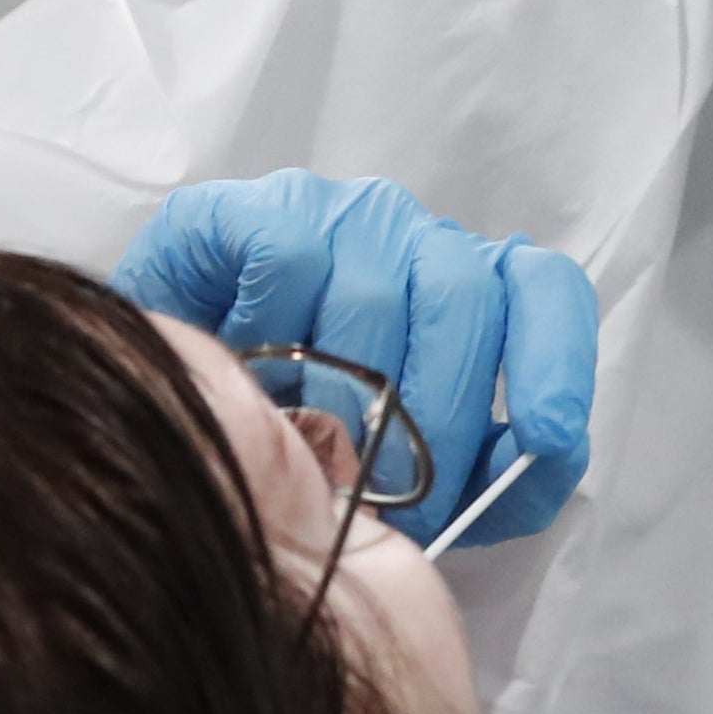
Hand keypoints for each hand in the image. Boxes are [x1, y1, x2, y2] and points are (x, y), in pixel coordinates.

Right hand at [113, 171, 596, 546]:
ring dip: (348, 398)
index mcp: (461, 289)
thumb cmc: (293, 442)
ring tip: (311, 455)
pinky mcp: (244, 212)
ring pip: (377, 294)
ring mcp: (329, 216)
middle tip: (395, 501)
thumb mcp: (400, 468)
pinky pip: (288, 258)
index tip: (546, 439)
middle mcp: (407, 236)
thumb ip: (473, 468)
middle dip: (438, 421)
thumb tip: (512, 478)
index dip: (553, 363)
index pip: (541, 290)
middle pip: (465, 302)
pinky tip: (251, 374)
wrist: (159, 415)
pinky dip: (273, 327)